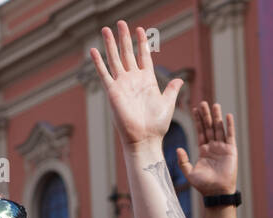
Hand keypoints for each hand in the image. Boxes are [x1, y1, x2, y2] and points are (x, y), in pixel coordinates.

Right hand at [90, 21, 181, 148]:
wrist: (145, 139)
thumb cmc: (157, 125)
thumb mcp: (168, 104)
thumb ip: (172, 90)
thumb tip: (180, 80)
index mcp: (148, 80)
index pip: (143, 56)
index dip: (141, 43)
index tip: (141, 29)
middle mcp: (134, 80)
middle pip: (128, 53)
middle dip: (124, 38)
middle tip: (121, 23)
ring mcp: (122, 84)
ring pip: (115, 59)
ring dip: (110, 44)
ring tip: (107, 29)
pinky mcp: (113, 92)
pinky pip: (104, 74)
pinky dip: (98, 62)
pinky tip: (93, 50)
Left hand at [176, 100, 236, 196]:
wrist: (217, 192)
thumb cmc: (204, 186)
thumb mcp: (189, 173)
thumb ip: (183, 161)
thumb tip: (178, 148)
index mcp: (203, 151)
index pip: (200, 132)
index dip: (198, 121)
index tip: (195, 109)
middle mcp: (213, 147)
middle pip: (209, 127)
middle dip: (206, 115)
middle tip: (203, 103)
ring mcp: (222, 148)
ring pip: (219, 129)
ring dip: (217, 117)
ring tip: (214, 105)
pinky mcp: (231, 151)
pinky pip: (230, 136)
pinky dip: (229, 126)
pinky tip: (228, 116)